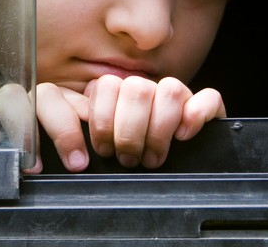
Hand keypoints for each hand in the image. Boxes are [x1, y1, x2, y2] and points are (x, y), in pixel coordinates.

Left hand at [37, 76, 225, 170]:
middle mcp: (146, 91)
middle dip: (129, 132)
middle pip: (137, 89)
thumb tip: (59, 163)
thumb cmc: (117, 164)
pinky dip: (197, 114)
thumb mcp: (84, 150)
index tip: (102, 151)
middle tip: (128, 159)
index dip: (102, 122)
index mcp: (116, 95)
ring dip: (159, 130)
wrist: (158, 182)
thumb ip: (65, 135)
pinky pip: (208, 98)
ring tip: (153, 157)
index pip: (106, 85)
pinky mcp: (205, 109)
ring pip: (170, 90)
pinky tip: (184, 135)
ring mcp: (177, 98)